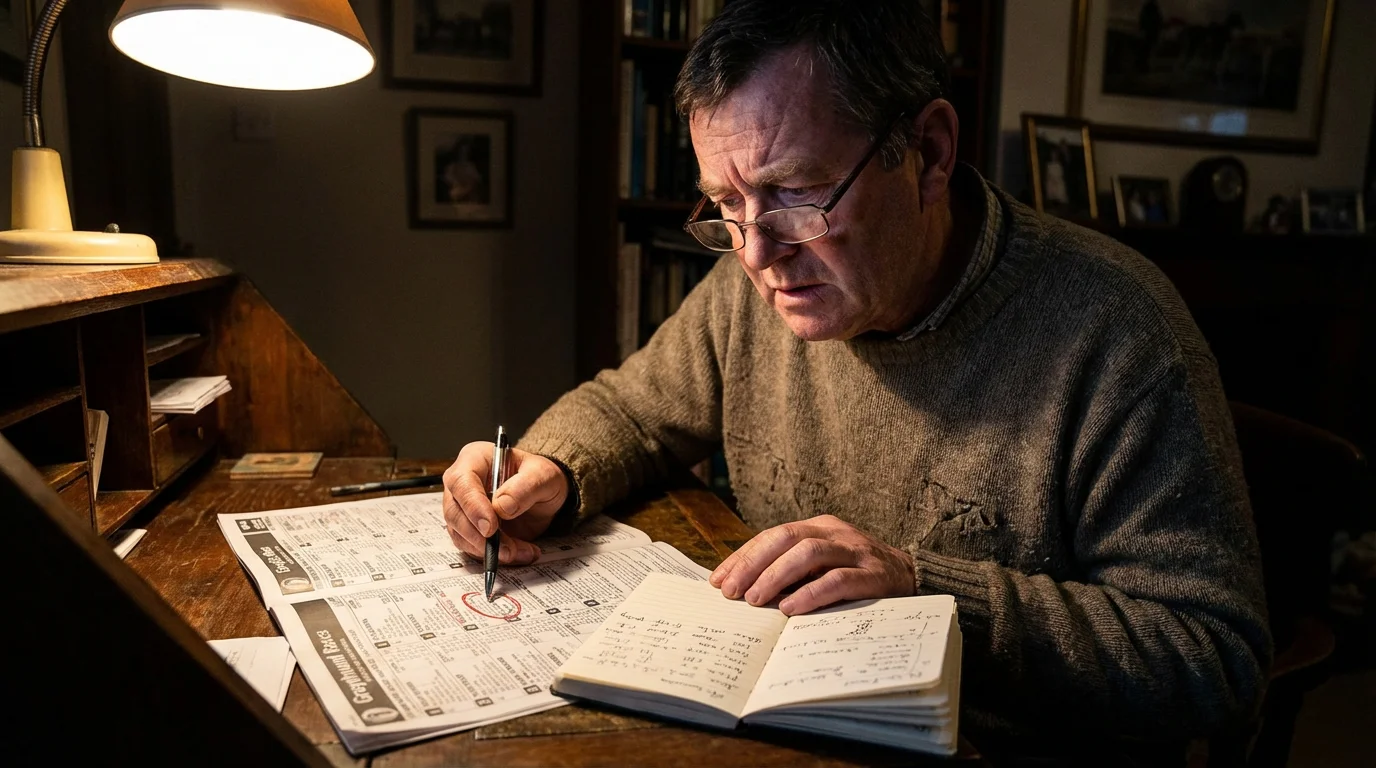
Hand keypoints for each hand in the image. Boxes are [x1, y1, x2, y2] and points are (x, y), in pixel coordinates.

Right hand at [442, 442, 568, 566]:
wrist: (544, 494)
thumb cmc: (539, 477)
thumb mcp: (543, 475)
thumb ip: (525, 487)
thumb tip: (502, 507)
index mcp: (475, 459)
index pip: (462, 482)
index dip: (473, 506)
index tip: (491, 527)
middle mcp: (462, 483)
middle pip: (455, 512)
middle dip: (479, 536)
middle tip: (506, 549)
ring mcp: (462, 507)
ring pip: (461, 534)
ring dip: (488, 549)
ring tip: (519, 552)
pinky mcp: (469, 528)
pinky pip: (472, 547)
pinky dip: (494, 555)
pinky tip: (518, 553)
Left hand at [709, 514, 914, 614]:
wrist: (914, 577)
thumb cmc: (857, 575)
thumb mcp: (823, 566)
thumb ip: (791, 572)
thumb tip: (744, 590)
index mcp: (818, 526)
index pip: (772, 536)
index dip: (743, 557)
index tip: (719, 580)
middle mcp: (835, 532)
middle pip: (786, 537)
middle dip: (754, 564)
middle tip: (732, 591)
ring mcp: (856, 551)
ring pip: (809, 553)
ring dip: (777, 576)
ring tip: (755, 599)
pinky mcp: (874, 574)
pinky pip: (838, 580)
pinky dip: (811, 594)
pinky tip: (791, 608)